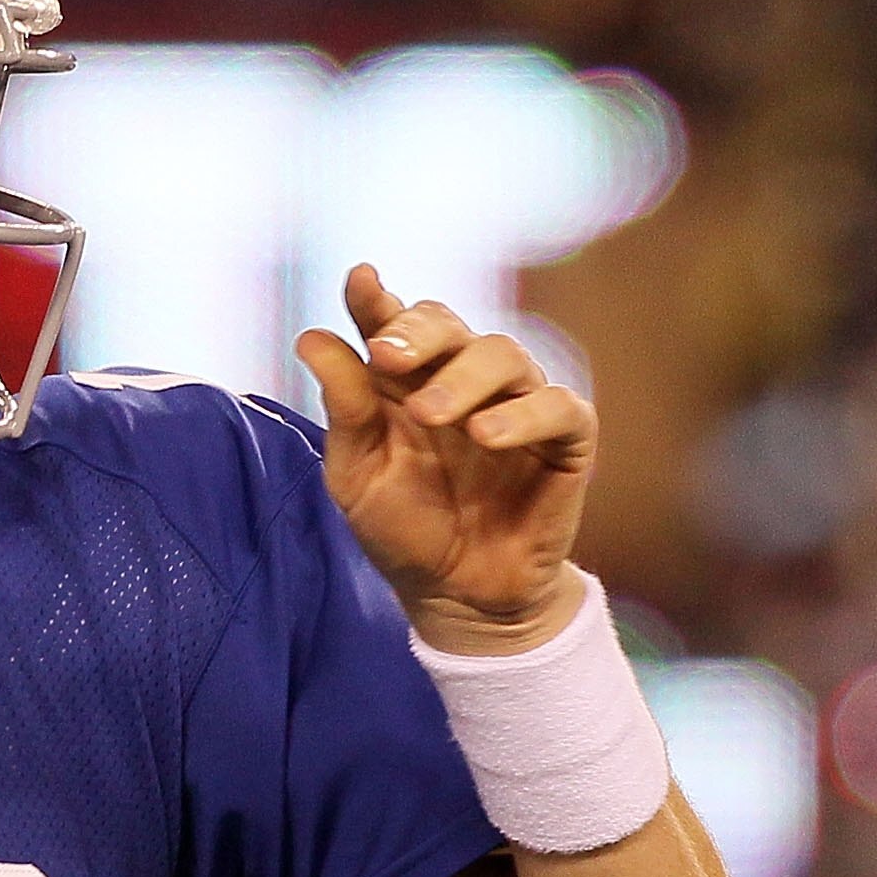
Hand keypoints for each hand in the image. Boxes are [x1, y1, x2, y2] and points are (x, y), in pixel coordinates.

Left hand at [294, 265, 593, 655]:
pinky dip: (523, 413)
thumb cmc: (404, 529)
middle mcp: (463, 382)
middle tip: (386, 355)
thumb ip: (344, 408)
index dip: (376, 300)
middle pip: (449, 325)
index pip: (394, 323)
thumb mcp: (357, 474)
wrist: (458, 596)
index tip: (360, 281)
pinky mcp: (565, 440)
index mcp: (405, 383)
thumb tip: (311, 337)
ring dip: (463, 377)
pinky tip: (486, 434)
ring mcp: (517, 405)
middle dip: (419, 330)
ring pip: (504, 354)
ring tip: (429, 413)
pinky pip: (558, 407)